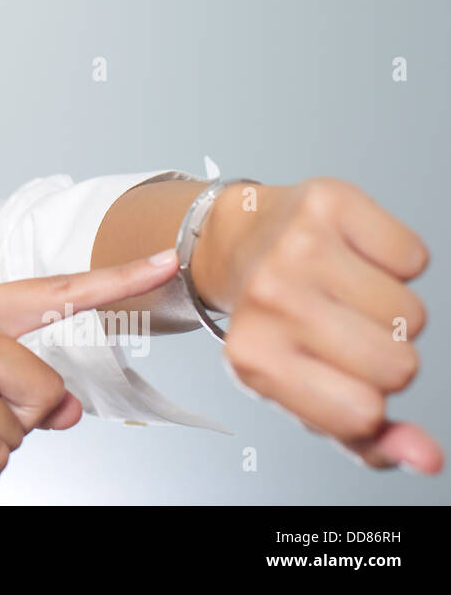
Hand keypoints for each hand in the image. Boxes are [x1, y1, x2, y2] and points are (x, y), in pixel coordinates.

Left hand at [192, 177, 440, 473]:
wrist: (235, 240)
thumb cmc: (276, 323)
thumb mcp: (302, 390)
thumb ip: (367, 439)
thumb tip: (427, 459)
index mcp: (252, 358)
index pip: (363, 413)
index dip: (368, 400)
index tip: (335, 375)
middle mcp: (269, 300)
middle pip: (398, 365)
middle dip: (386, 354)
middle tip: (341, 329)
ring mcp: (296, 248)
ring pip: (411, 313)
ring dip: (391, 309)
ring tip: (344, 294)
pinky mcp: (326, 203)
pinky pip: (414, 258)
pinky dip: (395, 261)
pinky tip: (353, 257)